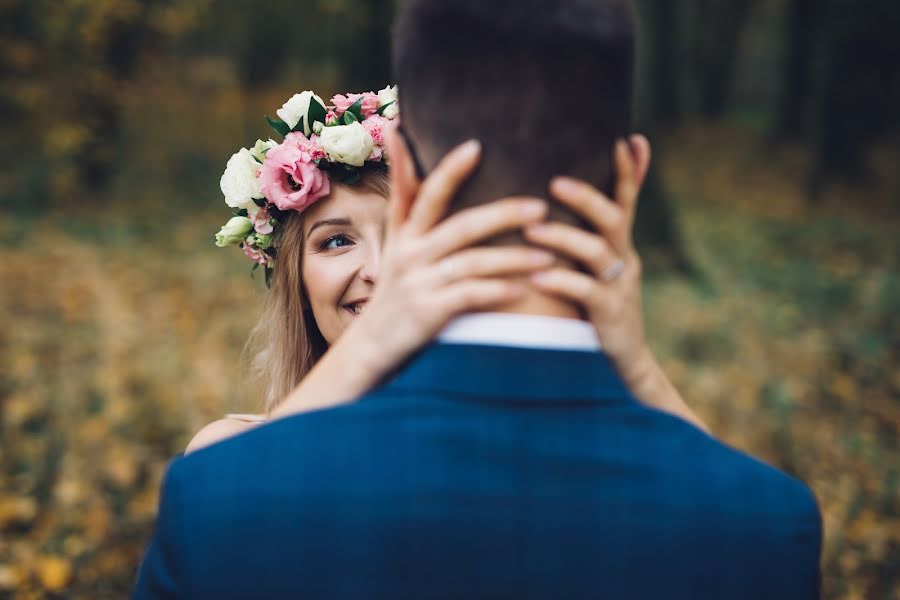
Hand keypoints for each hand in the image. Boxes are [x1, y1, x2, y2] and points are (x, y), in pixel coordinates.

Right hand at [343, 136, 552, 378]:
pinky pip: (468, 296)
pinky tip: (521, 289)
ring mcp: (418, 283)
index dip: (449, 170)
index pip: (426, 194)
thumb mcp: (396, 240)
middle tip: (540, 208)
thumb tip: (396, 131)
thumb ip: (405, 195)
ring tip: (548, 257)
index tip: (475, 146)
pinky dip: (496, 291)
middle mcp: (410, 253)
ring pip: (472, 263)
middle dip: (503, 215)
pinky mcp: (427, 312)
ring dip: (513, 259)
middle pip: (461, 226)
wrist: (372, 344)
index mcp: (406, 232)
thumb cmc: (396, 287)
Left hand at [524, 137, 652, 387]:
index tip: (626, 138)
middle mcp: (623, 260)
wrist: (622, 364)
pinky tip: (539, 279)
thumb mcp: (596, 270)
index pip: (625, 199)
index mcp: (619, 245)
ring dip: (565, 239)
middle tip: (554, 183)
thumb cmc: (596, 310)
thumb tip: (557, 209)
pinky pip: (587, 294)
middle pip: (614, 219)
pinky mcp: (609, 317)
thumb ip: (584, 238)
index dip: (629, 170)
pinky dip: (562, 283)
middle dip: (587, 198)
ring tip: (532, 232)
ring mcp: (619, 288)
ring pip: (598, 254)